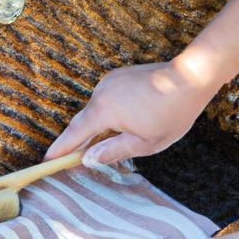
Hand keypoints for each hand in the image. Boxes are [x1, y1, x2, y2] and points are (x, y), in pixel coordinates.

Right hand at [44, 60, 219, 163]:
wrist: (192, 77)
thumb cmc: (172, 113)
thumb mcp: (144, 143)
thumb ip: (112, 152)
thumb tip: (88, 160)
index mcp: (104, 111)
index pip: (74, 135)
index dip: (60, 150)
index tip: (47, 161)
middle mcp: (100, 94)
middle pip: (81, 123)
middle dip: (75, 142)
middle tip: (70, 160)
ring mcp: (108, 83)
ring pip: (93, 112)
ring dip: (94, 129)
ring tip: (102, 145)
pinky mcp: (117, 78)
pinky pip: (103, 101)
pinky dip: (104, 115)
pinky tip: (116, 125)